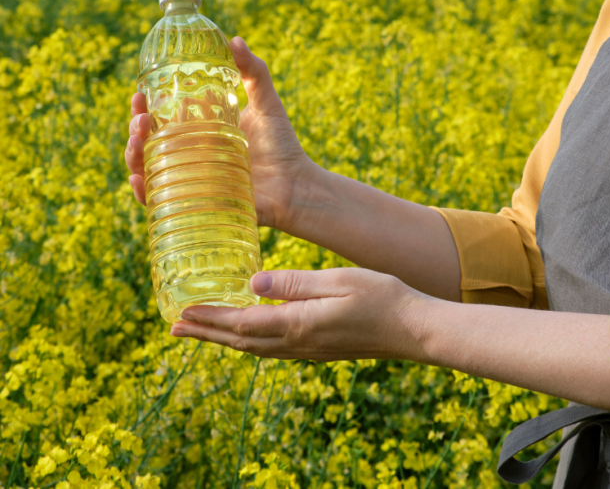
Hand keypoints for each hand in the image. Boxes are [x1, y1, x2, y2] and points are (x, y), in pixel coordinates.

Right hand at [125, 37, 314, 229]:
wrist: (297, 187)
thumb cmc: (283, 146)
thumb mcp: (267, 104)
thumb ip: (254, 72)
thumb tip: (234, 38)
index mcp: (201, 132)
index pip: (162, 118)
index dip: (144, 106)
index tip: (139, 93)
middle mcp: (190, 155)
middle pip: (149, 142)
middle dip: (135, 128)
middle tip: (140, 118)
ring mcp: (191, 180)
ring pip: (150, 169)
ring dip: (133, 155)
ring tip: (136, 141)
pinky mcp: (196, 203)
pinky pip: (162, 201)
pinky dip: (145, 192)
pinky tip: (138, 179)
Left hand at [168, 268, 429, 361]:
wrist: (413, 329)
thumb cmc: (381, 297)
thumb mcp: (337, 281)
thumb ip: (293, 283)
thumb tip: (252, 284)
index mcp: (299, 324)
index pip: (241, 324)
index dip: (209, 318)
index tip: (182, 312)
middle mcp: (298, 343)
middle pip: (240, 342)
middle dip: (206, 333)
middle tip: (175, 326)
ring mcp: (309, 350)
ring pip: (255, 348)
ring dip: (224, 340)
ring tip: (202, 331)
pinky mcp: (320, 349)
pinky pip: (273, 349)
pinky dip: (250, 342)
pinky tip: (250, 334)